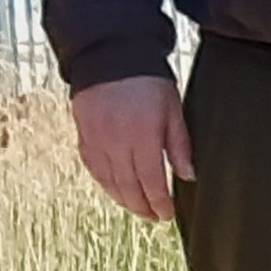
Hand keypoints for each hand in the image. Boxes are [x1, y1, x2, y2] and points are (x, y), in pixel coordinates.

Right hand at [73, 77, 193, 221]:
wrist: (111, 54)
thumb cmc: (148, 82)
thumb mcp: (173, 111)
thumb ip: (179, 145)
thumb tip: (187, 176)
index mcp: (141, 136)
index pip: (151, 182)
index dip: (159, 203)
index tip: (167, 215)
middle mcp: (115, 140)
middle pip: (128, 186)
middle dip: (142, 206)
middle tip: (154, 217)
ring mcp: (96, 137)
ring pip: (108, 180)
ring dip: (123, 199)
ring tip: (137, 208)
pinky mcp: (83, 131)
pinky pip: (92, 165)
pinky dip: (104, 181)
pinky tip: (115, 188)